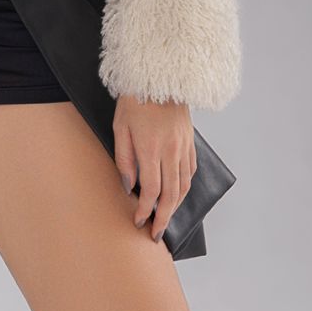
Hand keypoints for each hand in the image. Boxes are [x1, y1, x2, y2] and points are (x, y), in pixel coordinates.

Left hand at [113, 95, 196, 243]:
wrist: (159, 76)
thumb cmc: (135, 100)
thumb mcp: (120, 128)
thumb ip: (124, 159)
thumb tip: (128, 186)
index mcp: (151, 148)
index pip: (151, 190)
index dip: (145, 210)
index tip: (138, 221)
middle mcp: (171, 151)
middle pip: (170, 195)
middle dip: (163, 218)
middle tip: (156, 234)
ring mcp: (184, 147)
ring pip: (183, 186)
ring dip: (175, 206)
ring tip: (165, 218)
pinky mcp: (191, 142)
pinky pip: (190, 172)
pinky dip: (184, 188)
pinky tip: (176, 194)